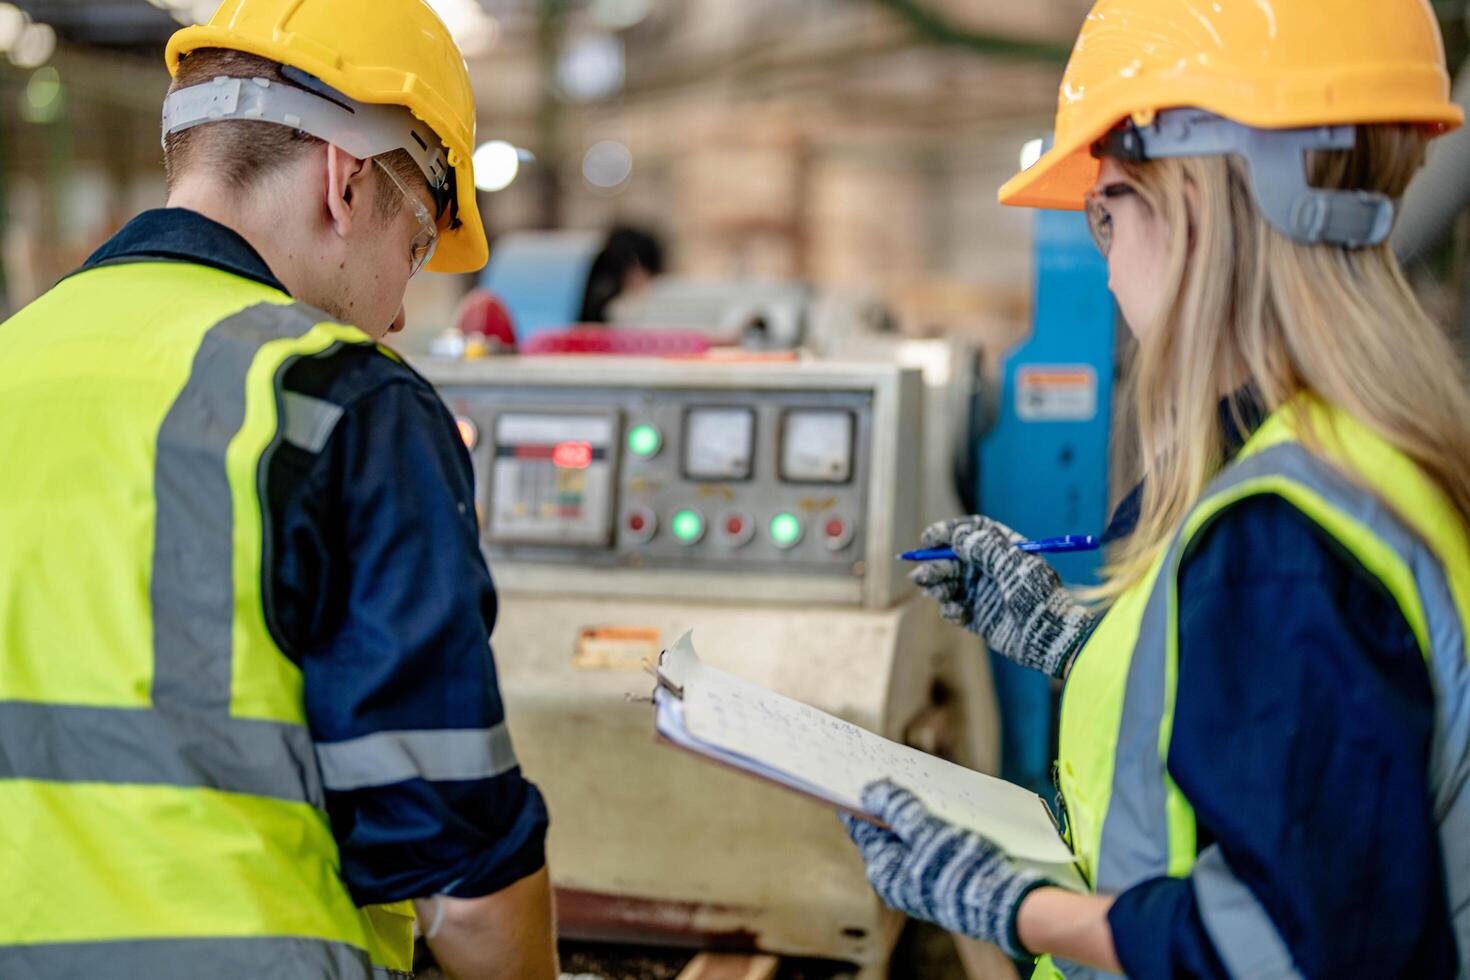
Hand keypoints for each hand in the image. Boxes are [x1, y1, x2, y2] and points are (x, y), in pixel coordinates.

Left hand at [842, 781, 1047, 958]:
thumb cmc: (965, 871)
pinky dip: (930, 824)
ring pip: (909, 836)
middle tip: (886, 768)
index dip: (857, 798)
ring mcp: (920, 880)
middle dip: (886, 800)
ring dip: (912, 810)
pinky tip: (940, 804)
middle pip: (884, 830)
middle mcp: (898, 879)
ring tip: (915, 780)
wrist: (1010, 906)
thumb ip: (897, 809)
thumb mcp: (928, 832)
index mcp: (885, 871)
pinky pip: (929, 845)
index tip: (853, 772)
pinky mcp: (943, 879)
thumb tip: (870, 790)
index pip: (861, 827)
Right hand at [911, 515, 1093, 677]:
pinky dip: (951, 610)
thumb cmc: (1037, 596)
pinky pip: (955, 609)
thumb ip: (985, 548)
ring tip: (940, 595)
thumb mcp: (1013, 565)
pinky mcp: (980, 618)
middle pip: (954, 559)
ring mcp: (984, 594)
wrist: (1050, 637)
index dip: (948, 532)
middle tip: (921, 575)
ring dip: (938, 587)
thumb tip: (956, 535)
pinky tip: (960, 613)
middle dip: (935, 565)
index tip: (928, 539)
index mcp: (1004, 551)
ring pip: (950, 584)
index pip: (972, 532)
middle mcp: (991, 570)